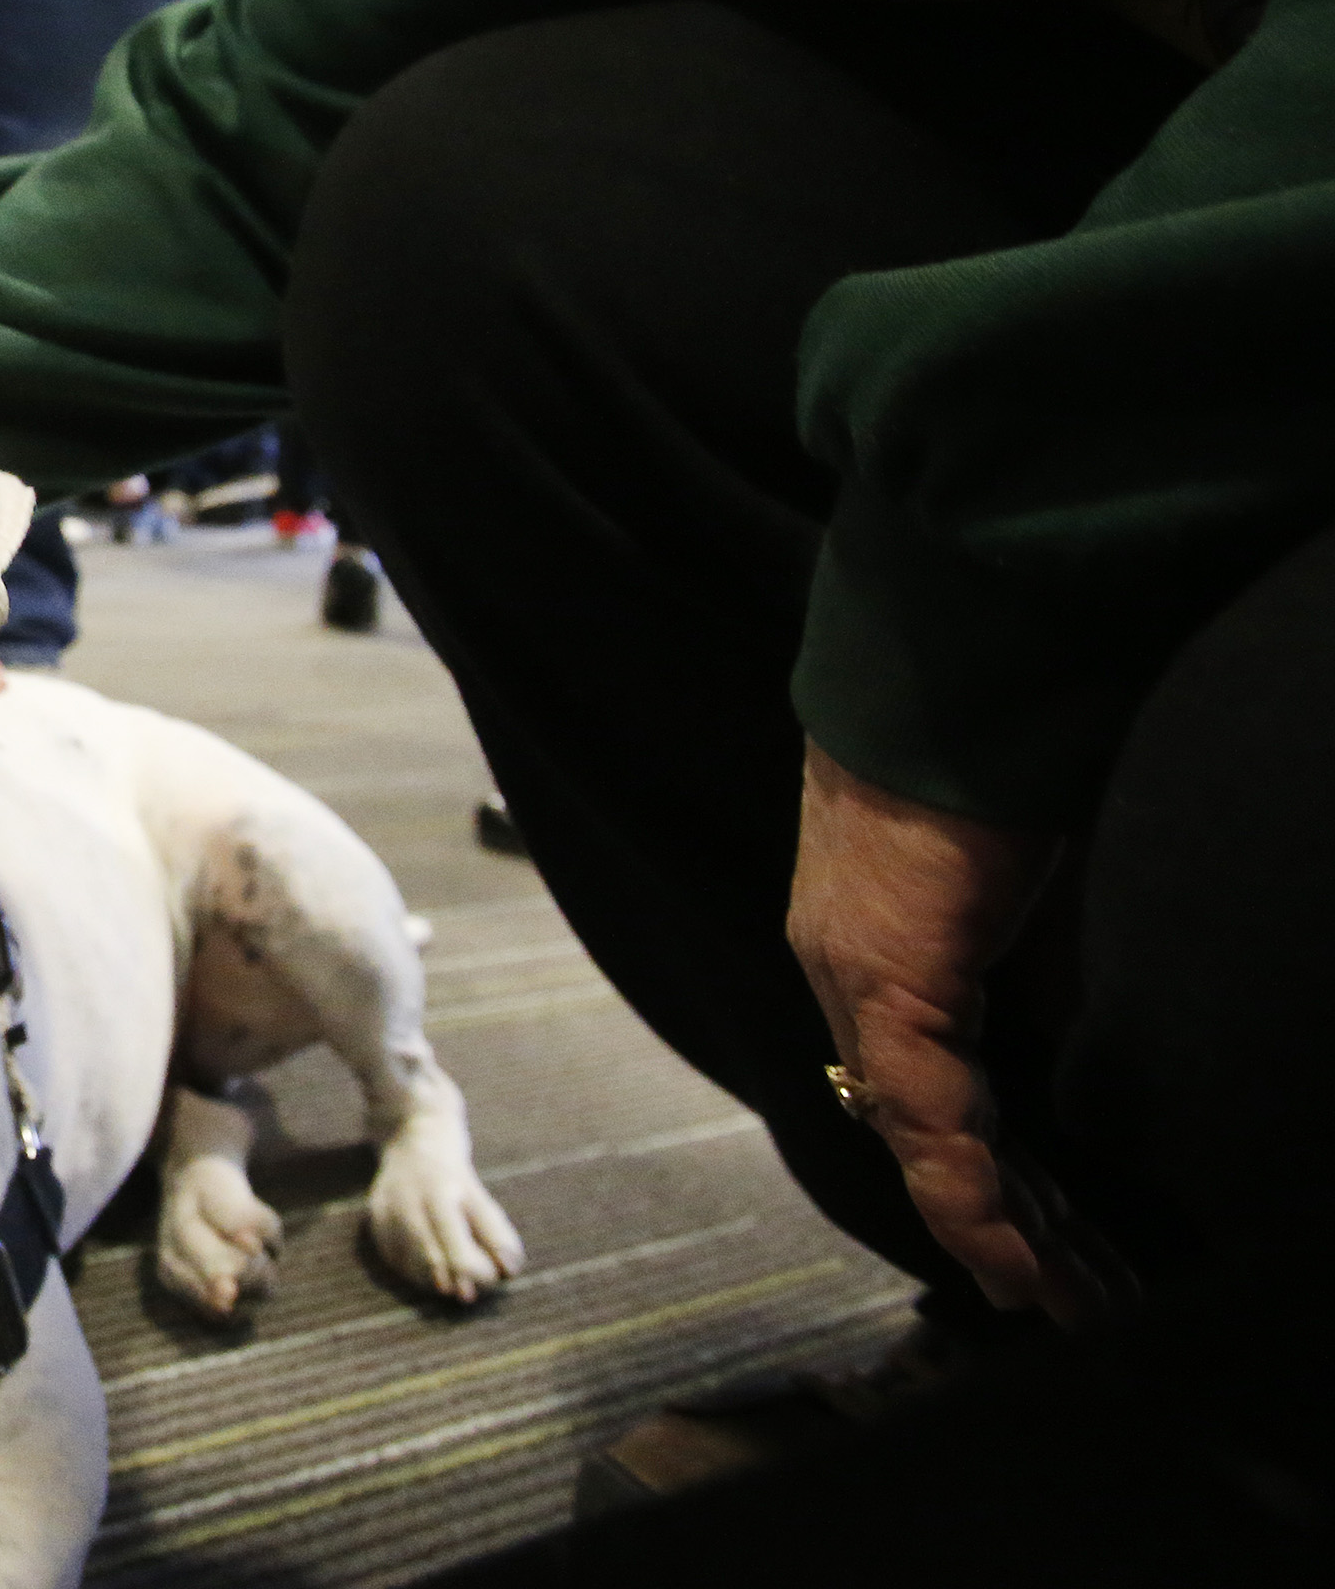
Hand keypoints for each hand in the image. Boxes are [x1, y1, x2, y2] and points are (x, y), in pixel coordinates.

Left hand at [785, 742, 1110, 1324]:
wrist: (959, 661)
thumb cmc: (1006, 741)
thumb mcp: (1046, 883)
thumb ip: (1054, 962)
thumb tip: (1109, 1034)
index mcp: (886, 934)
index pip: (933, 1073)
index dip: (986, 1157)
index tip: (1040, 1225)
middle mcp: (853, 962)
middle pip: (928, 1119)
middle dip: (1006, 1212)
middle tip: (1071, 1291)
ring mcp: (858, 972)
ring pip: (923, 1134)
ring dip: (995, 1224)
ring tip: (1059, 1300)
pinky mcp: (882, 973)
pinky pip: (920, 1113)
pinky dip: (966, 1191)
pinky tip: (1010, 1258)